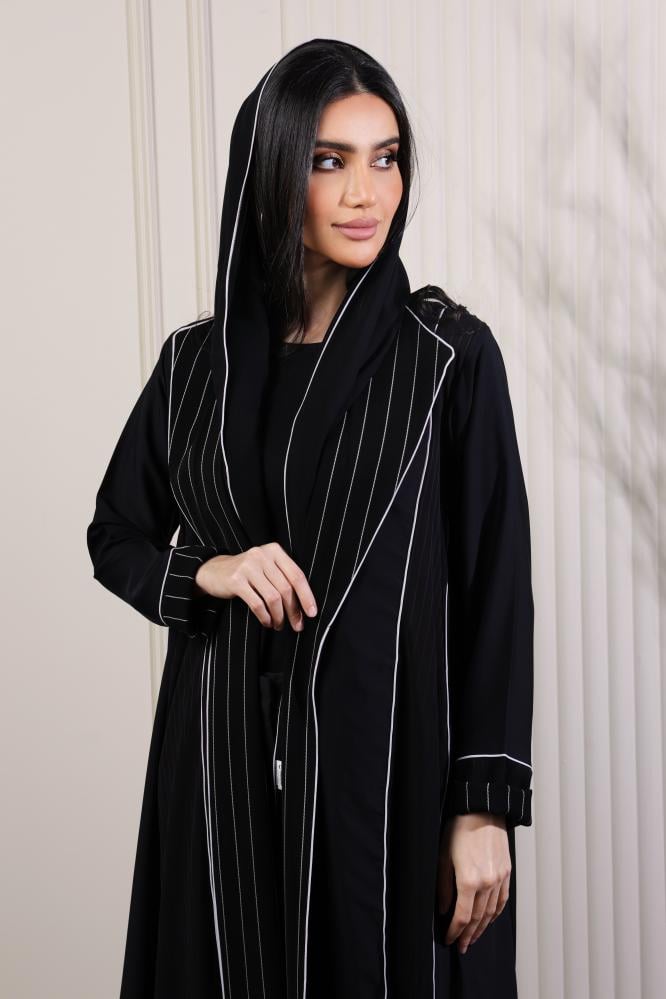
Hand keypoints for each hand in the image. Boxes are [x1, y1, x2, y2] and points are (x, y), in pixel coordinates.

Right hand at [194, 542, 317, 631]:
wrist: (214, 570)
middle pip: (286, 589)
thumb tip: (305, 605)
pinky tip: (267, 622)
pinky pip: (257, 603)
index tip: (312, 613)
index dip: (307, 596)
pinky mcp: (236, 580)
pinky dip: (265, 616)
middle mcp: (262, 555)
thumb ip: (283, 578)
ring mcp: (248, 567)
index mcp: (274, 551)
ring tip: (279, 625)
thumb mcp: (266, 567)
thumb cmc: (247, 573)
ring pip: (273, 598)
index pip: (297, 575)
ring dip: (279, 616)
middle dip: (293, 611)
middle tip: (297, 625)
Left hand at [437, 813, 510, 953]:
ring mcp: (499, 879)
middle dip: (468, 935)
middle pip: (478, 918)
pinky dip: (496, 914)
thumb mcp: (443, 856)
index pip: (462, 916)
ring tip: (473, 938)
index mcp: (469, 881)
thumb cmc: (459, 830)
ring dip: (482, 928)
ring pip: (491, 912)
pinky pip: (502, 900)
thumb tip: (444, 909)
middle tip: (461, 946)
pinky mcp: (507, 872)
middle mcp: (487, 883)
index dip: (454, 931)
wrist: (482, 810)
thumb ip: (443, 887)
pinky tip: (489, 920)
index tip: (449, 939)